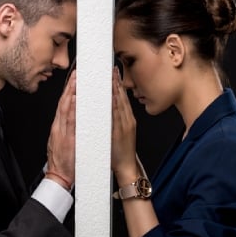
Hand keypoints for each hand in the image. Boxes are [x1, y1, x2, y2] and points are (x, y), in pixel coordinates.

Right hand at [46, 69, 75, 188]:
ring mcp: (62, 133)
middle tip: (76, 74)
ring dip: (71, 94)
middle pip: (63, 103)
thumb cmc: (62, 161)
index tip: (74, 80)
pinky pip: (70, 122)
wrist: (59, 177)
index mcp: (58, 128)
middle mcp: (58, 128)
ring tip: (77, 81)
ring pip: (65, 110)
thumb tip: (75, 116)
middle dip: (69, 88)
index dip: (68, 91)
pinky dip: (72, 110)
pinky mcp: (66, 139)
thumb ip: (66, 129)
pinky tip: (75, 100)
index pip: (62, 105)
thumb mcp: (61, 141)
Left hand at [111, 67, 137, 182]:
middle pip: (121, 98)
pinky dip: (112, 105)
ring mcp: (124, 126)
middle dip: (115, 82)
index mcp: (128, 119)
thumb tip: (109, 106)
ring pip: (118, 104)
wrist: (127, 167)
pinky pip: (115, 116)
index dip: (118, 84)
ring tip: (108, 77)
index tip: (112, 72)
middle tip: (109, 69)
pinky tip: (108, 96)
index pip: (122, 98)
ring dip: (113, 90)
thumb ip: (117, 119)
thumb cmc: (121, 151)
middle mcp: (127, 120)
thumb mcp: (122, 132)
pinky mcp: (120, 132)